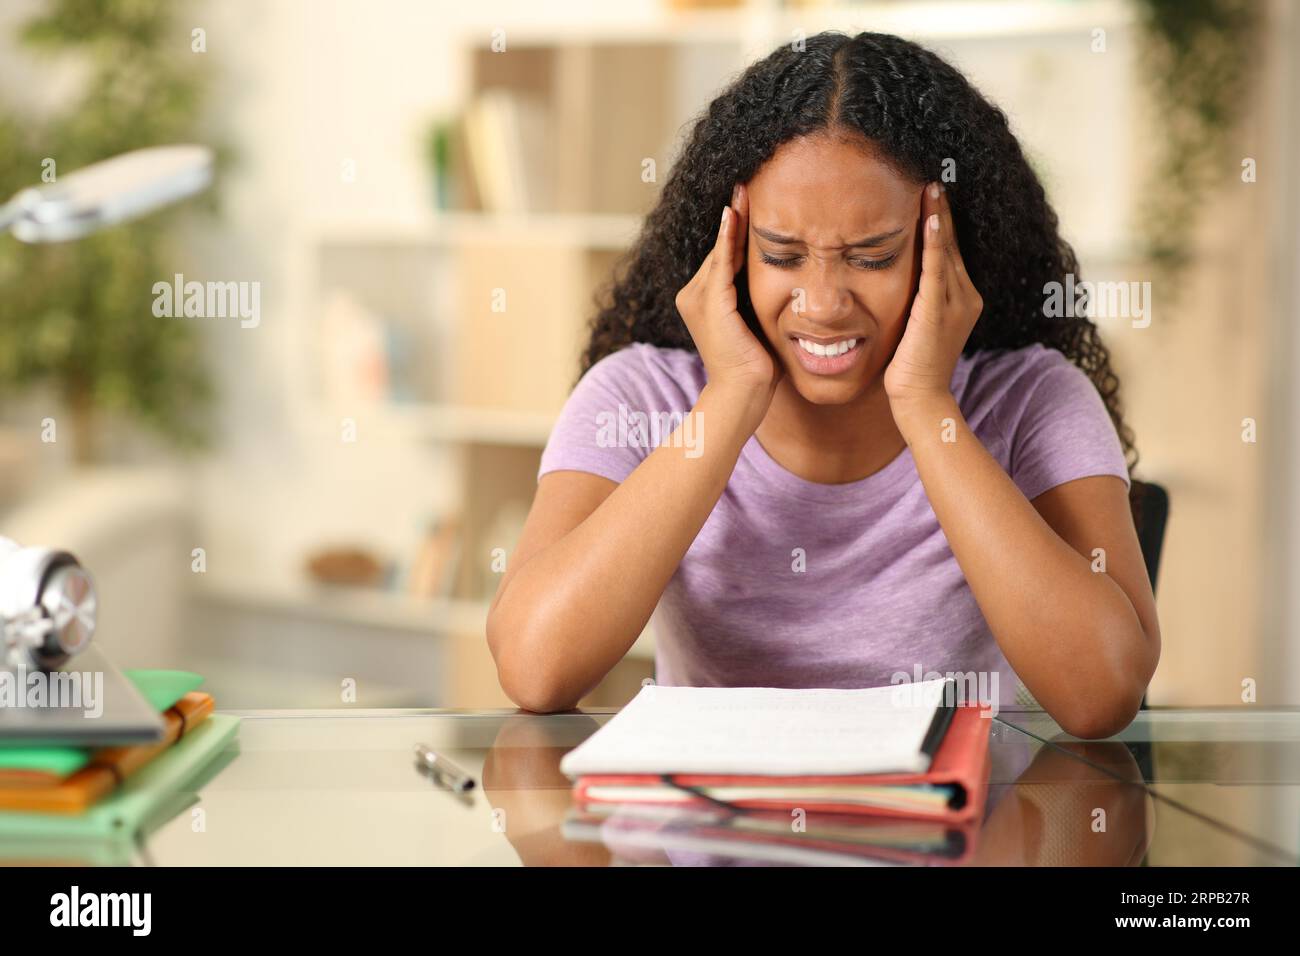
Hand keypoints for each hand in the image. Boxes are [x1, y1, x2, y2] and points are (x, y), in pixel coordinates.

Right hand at [675, 184, 781, 408]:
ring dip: (733, 218)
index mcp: (703, 300)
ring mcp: (697, 299)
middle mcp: (692, 296)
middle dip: (735, 216)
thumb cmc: (757, 369)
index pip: (723, 255)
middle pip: (721, 248)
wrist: (743, 396)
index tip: (749, 197)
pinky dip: (728, 237)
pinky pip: (721, 262)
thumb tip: (788, 276)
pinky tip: (734, 212)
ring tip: (744, 188)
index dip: (736, 226)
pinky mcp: (710, 304)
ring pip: (721, 251)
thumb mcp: (758, 324)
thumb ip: (757, 299)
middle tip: (748, 181)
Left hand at [883, 182, 982, 408]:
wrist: (919, 398)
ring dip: (939, 215)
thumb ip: (916, 301)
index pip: (950, 251)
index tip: (931, 193)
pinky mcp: (939, 309)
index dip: (942, 222)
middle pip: (952, 243)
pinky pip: (938, 266)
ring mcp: (956, 302)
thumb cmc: (910, 368)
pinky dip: (936, 240)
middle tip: (932, 176)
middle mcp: (966, 296)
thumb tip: (899, 282)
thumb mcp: (916, 327)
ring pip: (947, 249)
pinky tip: (931, 216)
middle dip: (943, 210)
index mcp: (963, 299)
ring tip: (931, 185)